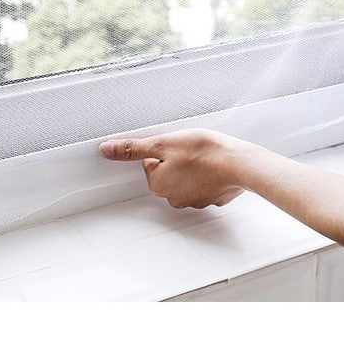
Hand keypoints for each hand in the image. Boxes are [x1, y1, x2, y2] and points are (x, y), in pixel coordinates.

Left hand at [98, 128, 259, 208]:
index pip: (150, 165)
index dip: (161, 151)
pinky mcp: (213, 198)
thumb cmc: (202, 151)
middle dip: (176, 161)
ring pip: (186, 179)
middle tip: (189, 149)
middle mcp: (174, 198)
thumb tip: (106, 150)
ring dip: (192, 168)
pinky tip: (215, 166)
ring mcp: (195, 201)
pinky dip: (208, 176)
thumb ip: (132, 149)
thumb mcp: (161, 143)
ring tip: (203, 156)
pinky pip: (205, 185)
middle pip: (168, 174)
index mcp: (158, 185)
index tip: (174, 146)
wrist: (238, 163)